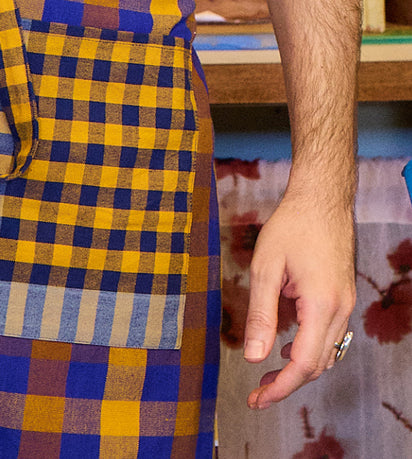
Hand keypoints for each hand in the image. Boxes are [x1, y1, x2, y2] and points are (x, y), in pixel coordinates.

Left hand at [242, 193, 355, 409]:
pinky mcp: (343, 297)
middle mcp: (340, 310)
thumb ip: (260, 315)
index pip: (304, 363)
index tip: (257, 400)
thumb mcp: (266, 267)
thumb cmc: (292, 225)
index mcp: (322, 305)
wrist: (322, 198)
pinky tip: (287, 346)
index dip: (281, 387)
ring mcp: (345, 304)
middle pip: (317, 365)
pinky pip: (330, 336)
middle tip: (256, 394)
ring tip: (267, 375)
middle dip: (287, 383)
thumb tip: (254, 357)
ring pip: (327, 354)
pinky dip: (310, 350)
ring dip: (299, 368)